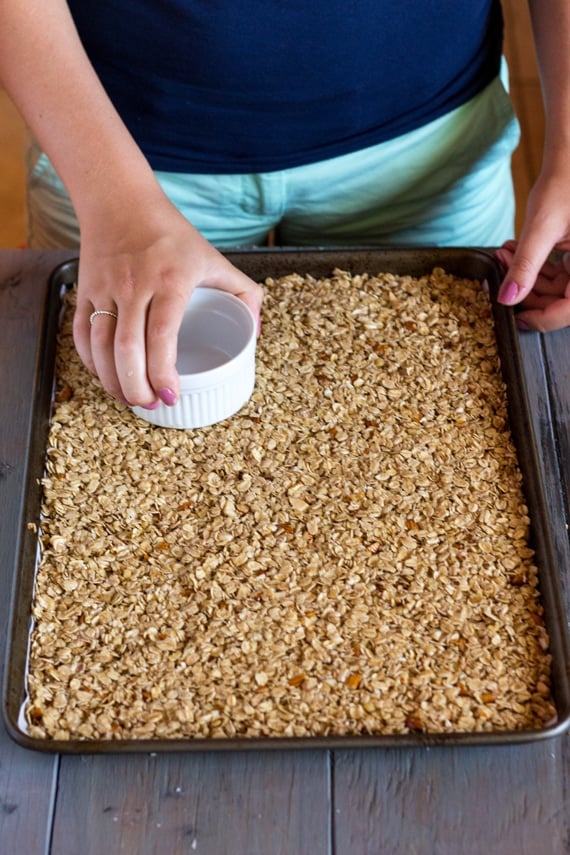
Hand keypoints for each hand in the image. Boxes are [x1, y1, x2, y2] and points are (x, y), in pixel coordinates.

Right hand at [72, 195, 263, 407]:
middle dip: (137, 385)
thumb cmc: (172, 236)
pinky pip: (82, 335)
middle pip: (127, 347)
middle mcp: (134, 285)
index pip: (162, 335)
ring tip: (131, 398)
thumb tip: (254, 332)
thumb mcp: (214, 259)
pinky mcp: (85, 291)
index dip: (163, 371)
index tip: (171, 394)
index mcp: (170, 280)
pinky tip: (106, 377)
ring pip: (100, 345)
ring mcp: (105, 288)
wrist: (120, 202)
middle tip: (151, 404)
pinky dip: (91, 363)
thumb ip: (244, 294)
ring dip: (112, 380)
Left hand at [494, 170, 569, 330]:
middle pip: (562, 302)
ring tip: (505, 253)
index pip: (568, 312)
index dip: (541, 319)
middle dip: (528, 291)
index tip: (515, 316)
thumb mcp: (542, 227)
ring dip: (528, 277)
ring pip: (558, 289)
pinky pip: (560, 274)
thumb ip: (525, 267)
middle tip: (503, 273)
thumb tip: (506, 300)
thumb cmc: (566, 182)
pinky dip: (537, 267)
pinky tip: (515, 250)